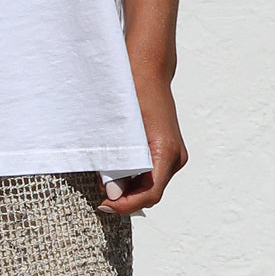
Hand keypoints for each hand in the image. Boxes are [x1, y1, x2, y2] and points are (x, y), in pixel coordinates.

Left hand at [98, 73, 187, 215]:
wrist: (146, 69)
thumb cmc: (131, 93)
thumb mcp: (119, 131)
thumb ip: (115, 164)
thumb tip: (112, 194)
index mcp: (167, 152)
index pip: (150, 194)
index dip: (126, 205)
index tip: (104, 205)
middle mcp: (175, 157)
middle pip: (150, 193)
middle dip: (124, 197)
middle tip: (99, 191)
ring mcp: (174, 156)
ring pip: (149, 186)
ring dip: (127, 187)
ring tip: (105, 176)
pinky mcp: (167, 152)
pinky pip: (149, 174)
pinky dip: (131, 177)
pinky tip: (115, 168)